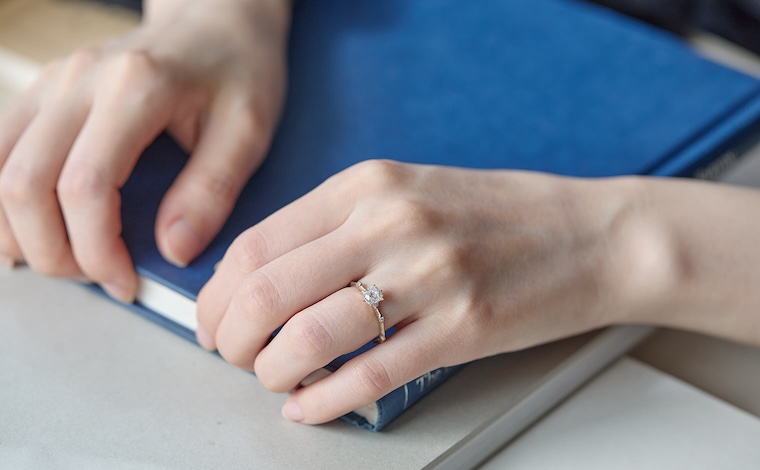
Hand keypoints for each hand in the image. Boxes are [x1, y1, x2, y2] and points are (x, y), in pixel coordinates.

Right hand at [0, 0, 290, 301]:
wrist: (216, 20)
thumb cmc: (238, 69)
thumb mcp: (249, 130)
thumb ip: (212, 190)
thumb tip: (172, 251)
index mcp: (134, 87)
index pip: (85, 186)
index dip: (96, 250)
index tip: (126, 281)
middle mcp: (78, 80)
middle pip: (23, 184)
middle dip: (52, 251)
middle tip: (99, 277)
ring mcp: (53, 83)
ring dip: (20, 231)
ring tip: (71, 259)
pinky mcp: (45, 93)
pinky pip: (0, 153)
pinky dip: (6, 202)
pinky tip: (37, 230)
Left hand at [196, 160, 653, 423]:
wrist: (592, 235)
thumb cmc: (501, 215)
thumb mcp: (409, 191)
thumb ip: (339, 223)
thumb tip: (269, 274)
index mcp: (369, 185)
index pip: (258, 242)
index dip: (218, 291)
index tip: (212, 316)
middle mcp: (390, 223)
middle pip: (268, 290)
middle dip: (230, 335)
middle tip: (231, 354)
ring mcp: (427, 276)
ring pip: (309, 336)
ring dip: (272, 370)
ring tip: (272, 378)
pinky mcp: (461, 328)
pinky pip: (370, 374)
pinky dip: (324, 400)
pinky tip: (310, 406)